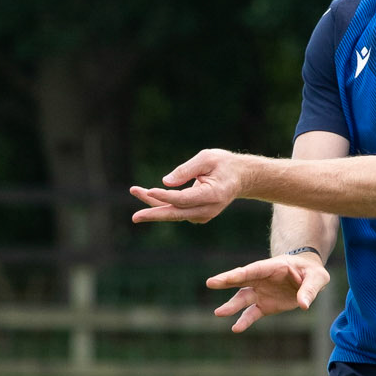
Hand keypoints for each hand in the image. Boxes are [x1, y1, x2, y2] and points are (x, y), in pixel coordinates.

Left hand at [129, 149, 244, 224]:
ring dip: (152, 205)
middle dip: (154, 214)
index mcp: (213, 195)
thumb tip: (165, 182)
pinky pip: (176, 211)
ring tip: (134, 190)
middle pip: (176, 214)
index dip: (166, 196)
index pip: (184, 199)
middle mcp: (208, 209)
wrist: (241, 178)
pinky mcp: (197, 215)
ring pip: (173, 212)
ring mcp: (203, 215)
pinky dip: (161, 204)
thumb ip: (186, 169)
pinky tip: (148, 194)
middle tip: (135, 217)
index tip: (149, 190)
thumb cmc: (224, 164)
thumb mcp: (207, 158)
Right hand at [205, 254, 329, 332]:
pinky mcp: (264, 305)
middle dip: (226, 281)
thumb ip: (310, 289)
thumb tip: (303, 305)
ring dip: (232, 306)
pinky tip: (236, 328)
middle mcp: (261, 279)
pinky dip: (244, 321)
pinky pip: (251, 314)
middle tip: (210, 283)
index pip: (253, 270)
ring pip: (242, 298)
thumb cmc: (311, 272)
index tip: (225, 277)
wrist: (307, 278)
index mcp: (272, 267)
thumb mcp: (317, 278)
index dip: (239, 274)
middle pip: (241, 280)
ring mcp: (260, 292)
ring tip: (218, 313)